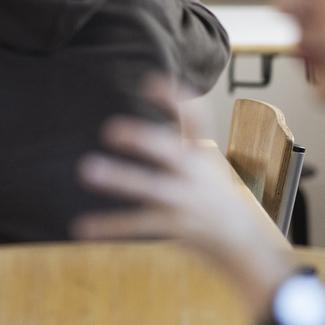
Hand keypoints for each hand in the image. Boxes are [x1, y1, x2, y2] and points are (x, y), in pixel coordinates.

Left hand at [71, 76, 295, 316]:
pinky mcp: (175, 227)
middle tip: (111, 129)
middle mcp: (195, 174)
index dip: (175, 99)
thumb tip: (150, 100)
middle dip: (144, 139)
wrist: (243, 242)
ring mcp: (186, 201)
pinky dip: (108, 226)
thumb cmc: (213, 195)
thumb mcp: (203, 164)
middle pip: (170, 152)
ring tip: (87, 168)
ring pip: (150, 188)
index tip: (149, 81)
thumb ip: (178, 142)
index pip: (195, 120)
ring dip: (119, 178)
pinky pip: (137, 225)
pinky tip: (81, 228)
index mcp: (201, 155)